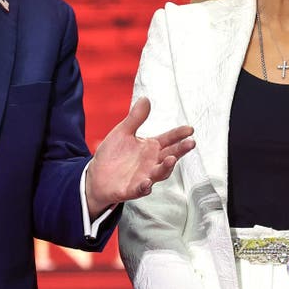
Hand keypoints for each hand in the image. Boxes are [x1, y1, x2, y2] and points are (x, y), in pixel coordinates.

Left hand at [85, 98, 194, 213]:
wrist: (97, 176)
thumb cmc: (113, 155)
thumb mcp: (123, 132)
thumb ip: (135, 118)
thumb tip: (145, 99)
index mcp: (150, 148)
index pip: (169, 139)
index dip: (179, 134)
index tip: (190, 129)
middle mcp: (151, 163)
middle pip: (170, 155)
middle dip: (180, 150)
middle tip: (191, 143)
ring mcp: (144, 177)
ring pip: (159, 173)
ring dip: (166, 167)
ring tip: (171, 159)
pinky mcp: (132, 189)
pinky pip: (141, 189)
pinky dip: (145, 187)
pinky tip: (147, 183)